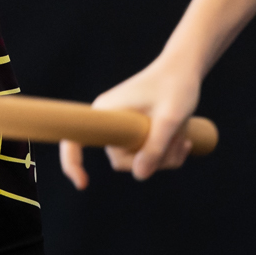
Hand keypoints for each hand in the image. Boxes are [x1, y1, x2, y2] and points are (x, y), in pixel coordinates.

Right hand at [58, 54, 201, 189]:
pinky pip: (146, 153)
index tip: (83, 184)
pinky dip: (167, 153)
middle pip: (122, 159)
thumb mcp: (170, 120)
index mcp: (105, 113)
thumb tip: (139, 175)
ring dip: (165, 157)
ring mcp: (121, 126)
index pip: (76, 138)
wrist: (183, 69)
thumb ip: (155, 147)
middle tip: (178, 143)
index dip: (72, 162)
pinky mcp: (134, 130)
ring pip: (138, 159)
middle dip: (153, 159)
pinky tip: (183, 140)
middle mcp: (108, 121)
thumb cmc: (175, 87)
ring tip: (183, 139)